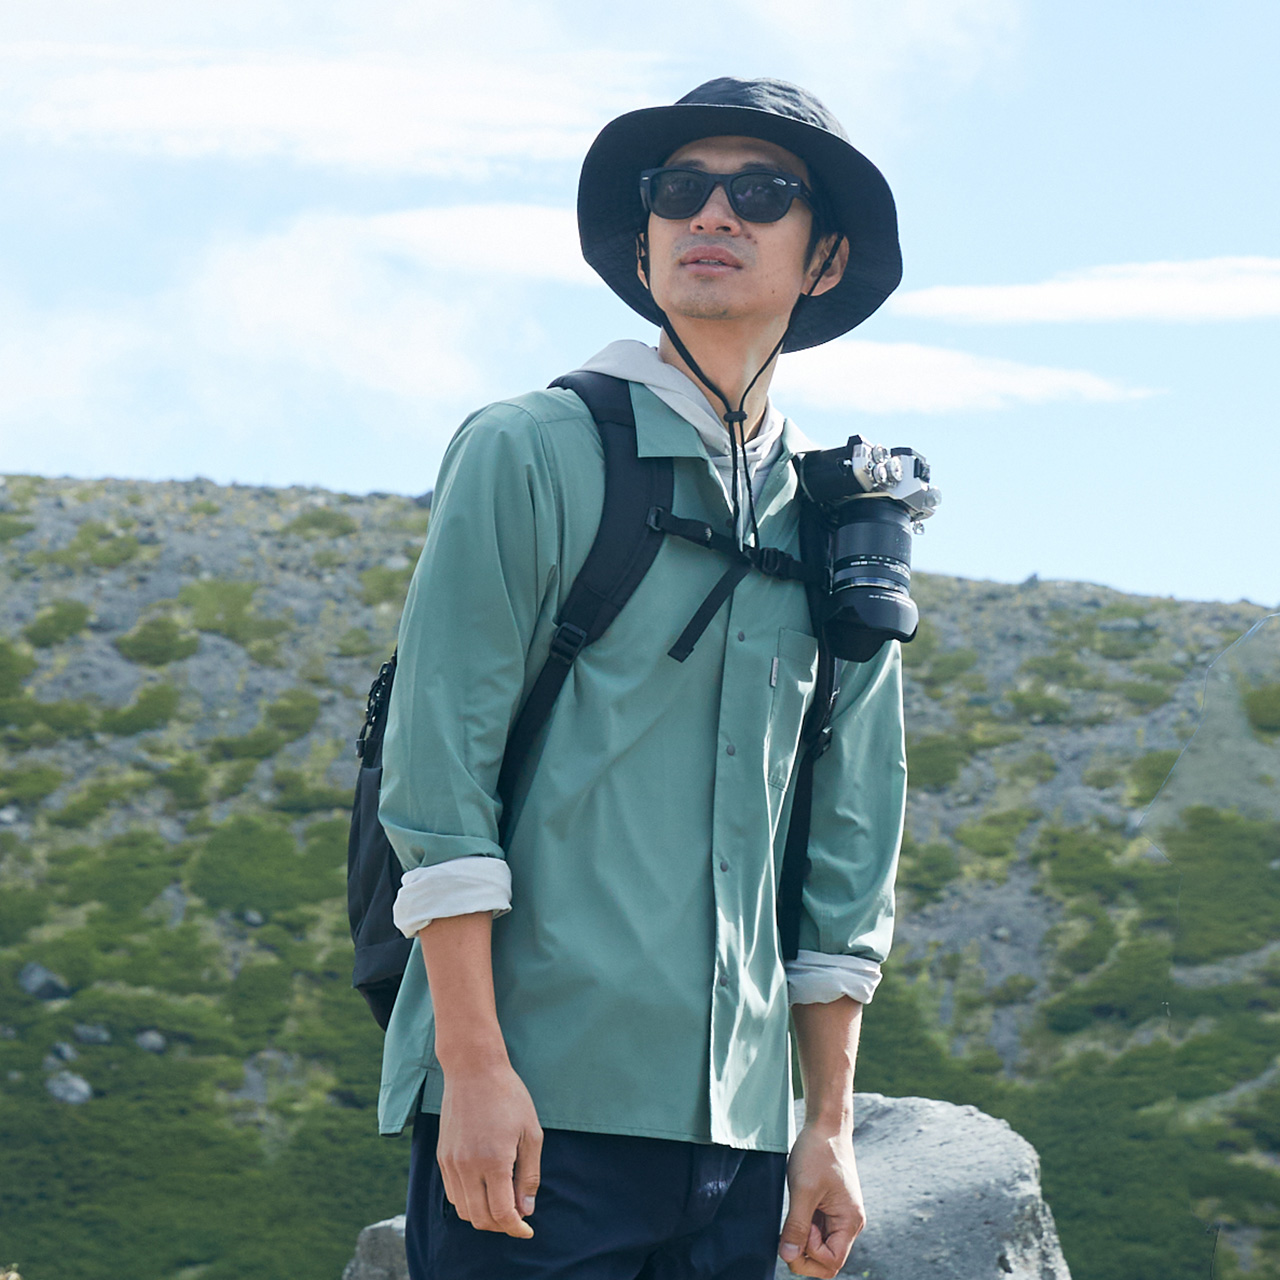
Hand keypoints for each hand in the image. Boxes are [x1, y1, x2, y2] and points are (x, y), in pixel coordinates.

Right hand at [436, 1060, 543, 1237]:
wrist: (473, 1068)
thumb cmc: (508, 1096)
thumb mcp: (531, 1133)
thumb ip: (529, 1175)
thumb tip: (525, 1209)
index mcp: (493, 1161)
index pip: (501, 1213)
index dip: (516, 1227)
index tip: (527, 1229)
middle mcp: (467, 1166)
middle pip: (479, 1218)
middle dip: (500, 1225)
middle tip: (517, 1218)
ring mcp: (450, 1162)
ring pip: (463, 1210)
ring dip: (483, 1215)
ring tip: (502, 1202)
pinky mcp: (441, 1156)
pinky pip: (452, 1193)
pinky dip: (468, 1201)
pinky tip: (485, 1188)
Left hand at [778, 1122, 865, 1276]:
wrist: (826, 1125)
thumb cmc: (817, 1152)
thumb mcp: (803, 1189)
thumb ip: (797, 1226)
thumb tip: (788, 1256)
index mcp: (850, 1221)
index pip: (832, 1262)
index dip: (810, 1254)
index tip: (801, 1226)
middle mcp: (849, 1223)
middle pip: (827, 1260)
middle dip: (805, 1253)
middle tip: (790, 1229)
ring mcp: (840, 1216)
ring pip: (820, 1246)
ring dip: (803, 1239)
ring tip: (796, 1211)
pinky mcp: (831, 1208)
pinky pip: (818, 1230)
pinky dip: (804, 1227)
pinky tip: (798, 1208)